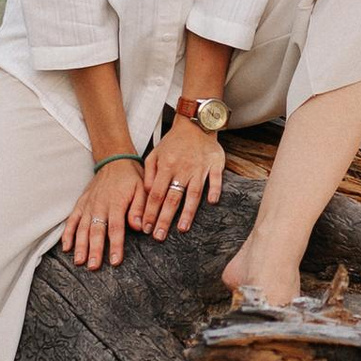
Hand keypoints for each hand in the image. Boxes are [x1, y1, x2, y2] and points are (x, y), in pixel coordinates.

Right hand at [59, 154, 143, 267]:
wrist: (115, 160)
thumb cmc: (131, 177)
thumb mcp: (142, 189)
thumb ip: (140, 208)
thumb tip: (139, 227)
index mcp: (116, 203)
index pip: (116, 228)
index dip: (115, 246)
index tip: (115, 261)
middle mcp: (99, 205)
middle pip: (96, 231)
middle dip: (94, 250)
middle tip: (93, 266)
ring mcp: (88, 205)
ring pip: (82, 228)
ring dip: (80, 245)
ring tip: (79, 261)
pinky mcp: (81, 204)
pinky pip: (72, 220)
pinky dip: (67, 233)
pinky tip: (66, 247)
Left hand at [138, 116, 224, 235]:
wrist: (195, 124)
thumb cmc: (174, 143)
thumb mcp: (155, 154)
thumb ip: (148, 174)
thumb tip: (145, 193)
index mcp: (165, 167)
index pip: (155, 194)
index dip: (150, 212)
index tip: (146, 228)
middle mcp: (181, 169)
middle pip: (171, 198)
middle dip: (164, 219)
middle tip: (159, 236)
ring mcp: (199, 168)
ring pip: (192, 193)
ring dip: (187, 212)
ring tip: (182, 228)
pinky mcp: (214, 165)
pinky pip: (215, 179)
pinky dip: (214, 189)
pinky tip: (212, 202)